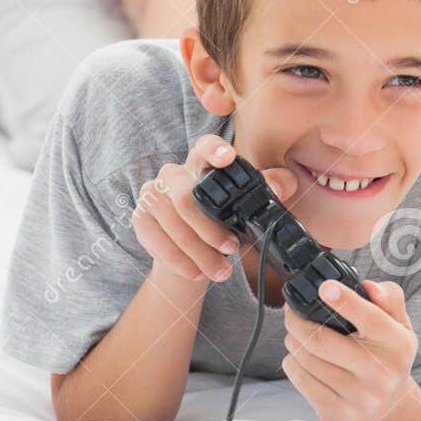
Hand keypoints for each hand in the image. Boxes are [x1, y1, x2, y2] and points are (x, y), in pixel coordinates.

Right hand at [130, 134, 296, 283]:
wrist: (191, 252)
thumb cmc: (224, 220)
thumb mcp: (251, 206)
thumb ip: (271, 190)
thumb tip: (279, 187)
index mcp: (202, 162)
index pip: (205, 146)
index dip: (214, 150)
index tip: (228, 158)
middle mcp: (173, 174)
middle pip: (187, 198)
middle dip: (211, 229)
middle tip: (233, 249)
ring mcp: (152, 194)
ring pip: (173, 224)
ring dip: (199, 253)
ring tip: (221, 271)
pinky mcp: (140, 217)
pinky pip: (156, 240)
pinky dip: (179, 261)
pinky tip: (196, 273)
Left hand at [281, 279, 419, 420]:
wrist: (390, 407)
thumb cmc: (388, 357)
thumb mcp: (399, 325)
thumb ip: (389, 298)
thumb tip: (368, 286)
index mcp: (398, 345)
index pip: (370, 318)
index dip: (344, 301)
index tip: (325, 288)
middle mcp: (381, 373)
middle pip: (322, 341)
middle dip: (297, 322)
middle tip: (291, 313)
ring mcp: (360, 398)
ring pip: (306, 360)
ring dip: (293, 342)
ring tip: (295, 336)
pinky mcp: (338, 414)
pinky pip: (301, 381)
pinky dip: (293, 364)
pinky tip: (300, 359)